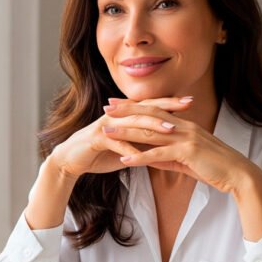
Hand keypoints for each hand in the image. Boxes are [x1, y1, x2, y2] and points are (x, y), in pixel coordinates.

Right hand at [50, 96, 192, 177]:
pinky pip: (116, 143)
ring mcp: (106, 126)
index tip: (190, 101)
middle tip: (188, 104)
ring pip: (133, 123)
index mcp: (124, 116)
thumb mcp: (127, 148)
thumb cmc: (100, 154)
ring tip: (170, 129)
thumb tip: (164, 146)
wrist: (71, 160)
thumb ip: (143, 144)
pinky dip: (129, 149)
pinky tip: (142, 154)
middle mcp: (116, 116)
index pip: (151, 105)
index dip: (170, 102)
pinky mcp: (96, 140)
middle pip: (145, 108)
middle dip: (167, 106)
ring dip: (152, 126)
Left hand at [100, 97, 252, 193]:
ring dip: (126, 132)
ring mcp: (186, 138)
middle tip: (106, 108)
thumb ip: (167, 156)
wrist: (238, 174)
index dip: (135, 107)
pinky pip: (158, 154)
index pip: (155, 111)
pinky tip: (124, 159)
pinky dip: (140, 157)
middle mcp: (184, 127)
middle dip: (126, 112)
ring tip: (106, 132)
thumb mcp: (186, 160)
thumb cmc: (214, 168)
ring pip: (150, 133)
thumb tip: (148, 158)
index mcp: (184, 125)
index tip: (116, 104)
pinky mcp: (187, 152)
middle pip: (149, 115)